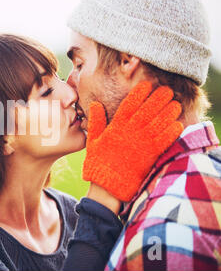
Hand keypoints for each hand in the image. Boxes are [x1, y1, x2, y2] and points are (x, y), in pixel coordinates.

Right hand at [83, 81, 183, 201]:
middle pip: (148, 109)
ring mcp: (141, 143)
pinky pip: (165, 139)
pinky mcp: (150, 155)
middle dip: (158, 98)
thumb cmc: (98, 162)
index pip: (129, 104)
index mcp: (116, 127)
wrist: (108, 185)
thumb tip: (95, 104)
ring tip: (175, 104)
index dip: (139, 93)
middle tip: (167, 90)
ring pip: (159, 122)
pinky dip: (172, 131)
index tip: (147, 85)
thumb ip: (95, 121)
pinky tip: (177, 124)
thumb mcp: (93, 140)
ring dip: (168, 111)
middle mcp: (130, 132)